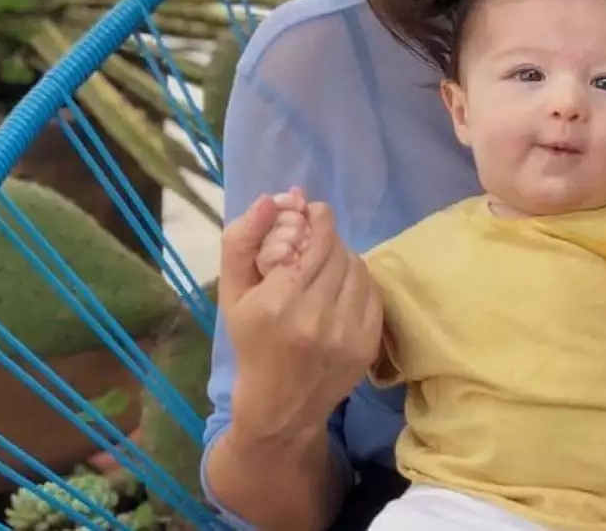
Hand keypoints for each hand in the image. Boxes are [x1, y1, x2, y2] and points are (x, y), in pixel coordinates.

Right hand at [219, 194, 382, 447]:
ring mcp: (347, 333)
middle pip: (338, 250)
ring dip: (344, 259)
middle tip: (316, 241)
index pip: (316, 238)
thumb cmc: (252, 342)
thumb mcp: (233, 292)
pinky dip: (358, 283)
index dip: (318, 218)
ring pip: (358, 268)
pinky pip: (372, 292)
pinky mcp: (368, 344)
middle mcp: (316, 316)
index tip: (312, 213)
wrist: (278, 407)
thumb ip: (243, 240)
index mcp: (279, 301)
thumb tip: (272, 199)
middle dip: (328, 238)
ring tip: (326, 268)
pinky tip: (340, 290)